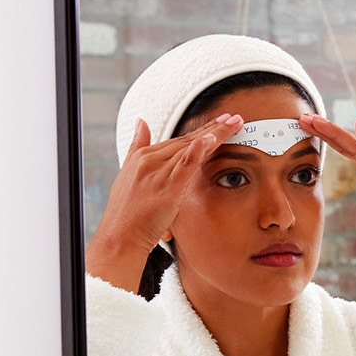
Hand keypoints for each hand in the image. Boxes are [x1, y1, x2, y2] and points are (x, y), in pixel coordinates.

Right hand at [85, 113, 244, 292]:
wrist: (119, 236)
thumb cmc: (127, 211)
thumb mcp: (128, 173)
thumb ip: (136, 146)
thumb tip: (140, 121)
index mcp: (143, 156)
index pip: (179, 140)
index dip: (202, 130)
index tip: (221, 121)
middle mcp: (150, 161)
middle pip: (188, 140)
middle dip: (214, 128)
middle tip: (236, 118)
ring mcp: (158, 174)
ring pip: (191, 149)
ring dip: (214, 135)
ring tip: (234, 124)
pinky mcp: (167, 190)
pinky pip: (185, 167)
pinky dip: (197, 152)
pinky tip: (211, 140)